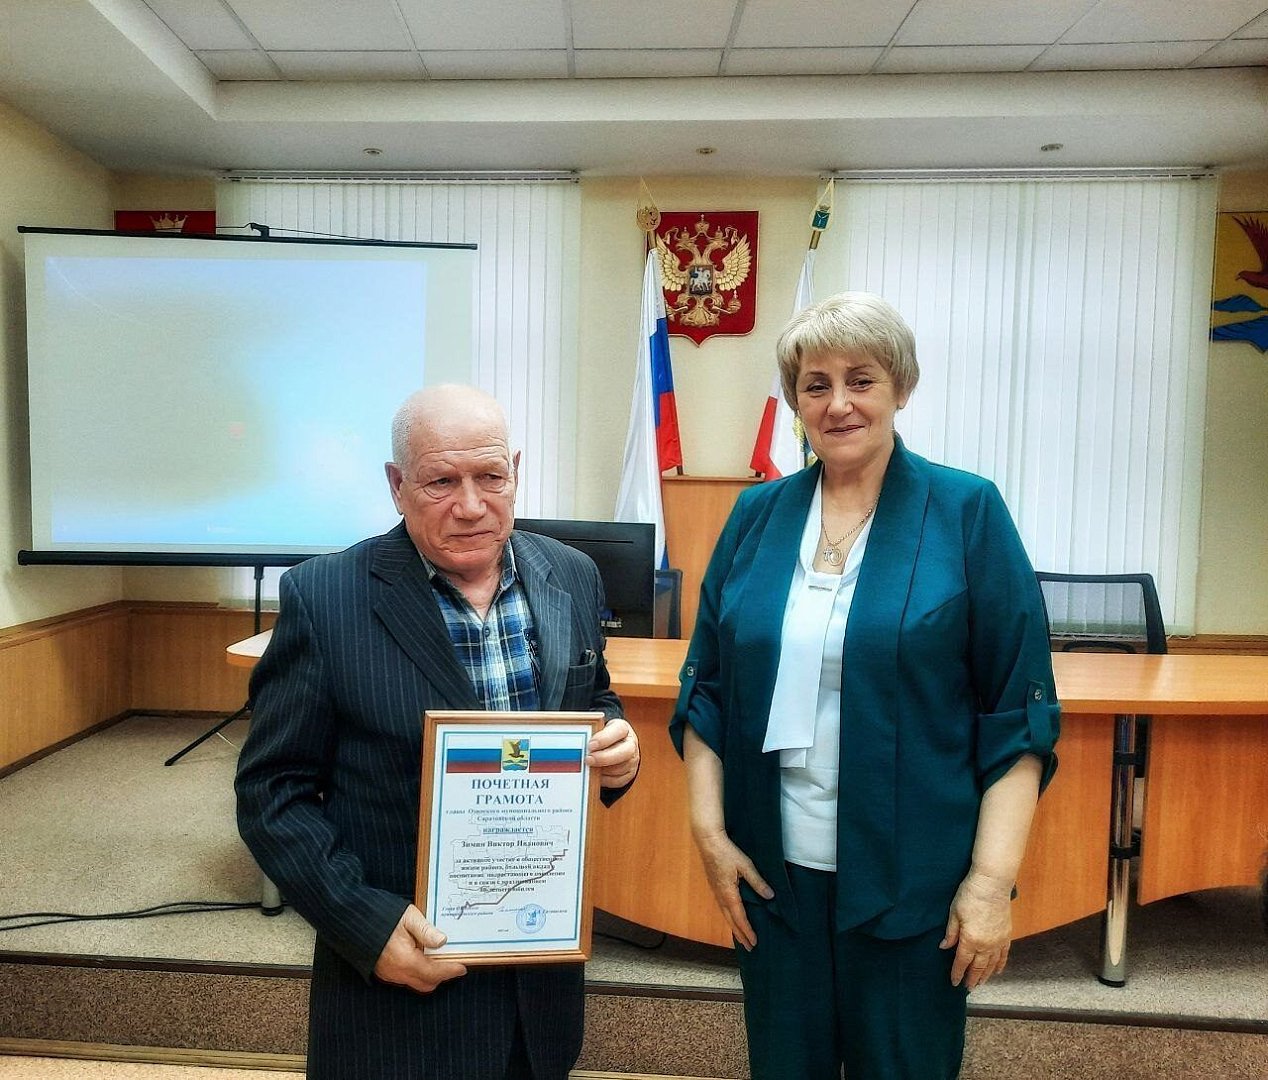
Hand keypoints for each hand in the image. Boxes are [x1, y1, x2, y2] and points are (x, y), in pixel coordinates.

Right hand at [373, 904, 466, 993]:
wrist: (354, 920)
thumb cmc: (382, 917)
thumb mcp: (408, 917)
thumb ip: (426, 931)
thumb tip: (443, 941)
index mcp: (406, 961)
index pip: (434, 972)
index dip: (450, 971)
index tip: (462, 967)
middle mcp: (397, 972)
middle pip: (427, 983)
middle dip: (442, 975)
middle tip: (454, 963)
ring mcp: (389, 974)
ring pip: (416, 982)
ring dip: (430, 975)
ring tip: (440, 959)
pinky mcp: (384, 972)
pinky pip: (406, 978)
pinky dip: (418, 973)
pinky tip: (422, 958)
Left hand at [588, 717, 638, 787]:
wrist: (614, 744)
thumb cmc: (602, 736)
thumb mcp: (598, 729)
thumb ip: (591, 734)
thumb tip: (578, 742)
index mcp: (623, 728)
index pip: (619, 730)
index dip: (604, 739)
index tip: (590, 745)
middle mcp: (630, 744)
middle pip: (625, 752)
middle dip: (605, 758)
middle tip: (588, 760)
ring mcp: (631, 760)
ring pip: (620, 768)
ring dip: (603, 770)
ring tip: (589, 767)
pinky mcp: (629, 774)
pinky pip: (617, 780)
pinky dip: (605, 780)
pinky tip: (595, 775)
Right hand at [692, 828, 772, 950]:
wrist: (708, 842)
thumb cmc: (727, 852)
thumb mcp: (745, 865)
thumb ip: (757, 882)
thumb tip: (769, 896)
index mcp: (729, 893)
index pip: (740, 917)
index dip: (747, 931)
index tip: (754, 942)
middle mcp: (721, 896)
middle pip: (730, 921)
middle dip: (740, 935)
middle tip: (749, 947)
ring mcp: (716, 892)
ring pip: (725, 915)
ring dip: (734, 928)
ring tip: (741, 938)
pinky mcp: (714, 887)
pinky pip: (722, 908)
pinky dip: (729, 918)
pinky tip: (732, 917)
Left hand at [940, 871, 1012, 988]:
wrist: (992, 884)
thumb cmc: (970, 895)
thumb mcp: (954, 912)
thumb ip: (951, 933)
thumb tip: (944, 947)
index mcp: (970, 940)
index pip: (962, 962)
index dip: (957, 973)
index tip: (954, 983)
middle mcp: (986, 945)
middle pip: (978, 967)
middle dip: (972, 979)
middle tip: (968, 988)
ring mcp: (998, 941)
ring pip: (992, 965)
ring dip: (986, 976)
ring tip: (980, 984)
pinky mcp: (1006, 935)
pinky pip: (1004, 956)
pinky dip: (1000, 965)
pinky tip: (998, 971)